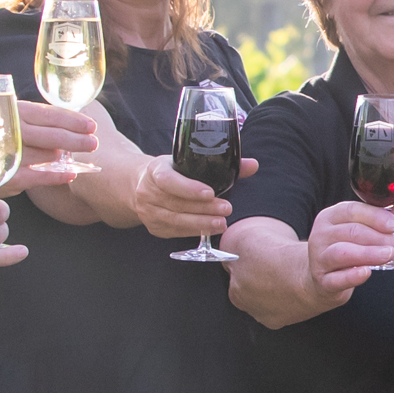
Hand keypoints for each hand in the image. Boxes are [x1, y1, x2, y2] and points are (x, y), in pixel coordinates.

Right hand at [0, 100, 98, 193]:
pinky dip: (54, 175)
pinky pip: (34, 176)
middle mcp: (8, 130)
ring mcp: (4, 153)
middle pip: (48, 134)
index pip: (45, 114)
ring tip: (84, 154)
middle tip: (94, 141)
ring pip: (43, 154)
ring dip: (64, 154)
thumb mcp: (0, 117)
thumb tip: (59, 124)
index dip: (70, 119)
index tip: (89, 124)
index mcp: (9, 112)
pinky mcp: (2, 174)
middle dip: (74, 138)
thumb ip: (25, 120)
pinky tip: (69, 174)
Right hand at [125, 150, 252, 240]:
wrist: (140, 184)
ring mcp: (149, 212)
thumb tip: (253, 165)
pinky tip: (210, 231)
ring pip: (176, 220)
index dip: (189, 188)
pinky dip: (193, 231)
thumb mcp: (187, 161)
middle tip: (226, 209)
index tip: (210, 193)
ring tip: (222, 223)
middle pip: (177, 203)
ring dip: (200, 223)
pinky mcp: (154, 227)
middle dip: (204, 209)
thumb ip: (220, 163)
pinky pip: (175, 231)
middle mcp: (148, 192)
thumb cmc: (173, 171)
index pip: (169, 180)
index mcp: (155, 170)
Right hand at [305, 200, 393, 291]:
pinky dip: (352, 276)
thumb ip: (379, 219)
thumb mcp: (357, 229)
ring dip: (369, 253)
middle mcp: (322, 235)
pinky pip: (337, 279)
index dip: (376, 216)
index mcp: (330, 217)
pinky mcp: (322, 281)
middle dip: (381, 237)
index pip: (352, 210)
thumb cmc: (342, 249)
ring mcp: (320, 259)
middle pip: (352, 232)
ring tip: (389, 254)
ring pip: (343, 253)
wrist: (320, 279)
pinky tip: (366, 272)